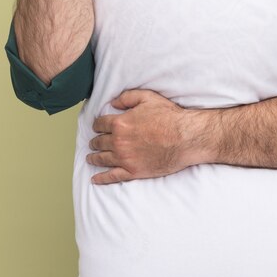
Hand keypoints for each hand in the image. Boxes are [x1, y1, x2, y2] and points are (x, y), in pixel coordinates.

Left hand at [87, 90, 206, 183]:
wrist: (185, 138)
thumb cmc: (169, 117)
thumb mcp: (148, 98)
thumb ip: (127, 97)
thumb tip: (113, 103)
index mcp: (120, 123)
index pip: (100, 124)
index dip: (97, 125)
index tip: (98, 127)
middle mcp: (118, 142)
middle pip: (99, 142)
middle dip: (95, 141)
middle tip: (94, 142)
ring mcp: (125, 158)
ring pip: (102, 159)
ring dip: (94, 158)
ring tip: (91, 158)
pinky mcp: (133, 171)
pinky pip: (112, 177)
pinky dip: (101, 178)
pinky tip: (95, 179)